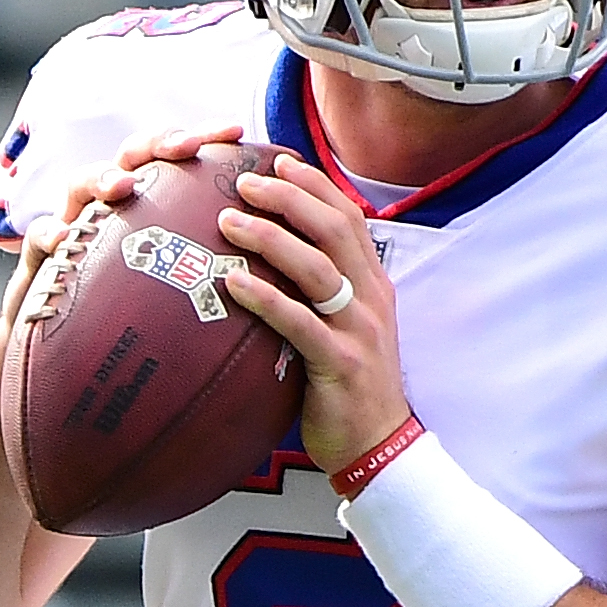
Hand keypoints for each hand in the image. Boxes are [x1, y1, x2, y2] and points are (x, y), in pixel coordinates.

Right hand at [0, 124, 248, 336]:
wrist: (71, 348)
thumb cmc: (136, 317)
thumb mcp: (180, 288)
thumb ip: (217, 267)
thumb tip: (284, 264)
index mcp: (148, 204)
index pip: (176, 159)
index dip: (202, 138)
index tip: (236, 132)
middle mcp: (109, 204)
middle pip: (131, 156)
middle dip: (156, 143)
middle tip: (184, 148)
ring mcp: (73, 223)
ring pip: (80, 182)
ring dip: (101, 178)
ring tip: (121, 187)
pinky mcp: (41, 254)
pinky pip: (41, 236)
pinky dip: (49, 232)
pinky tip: (60, 238)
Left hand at [209, 153, 411, 475]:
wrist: (379, 444)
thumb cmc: (346, 384)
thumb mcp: (342, 327)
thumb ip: (317, 291)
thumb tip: (269, 259)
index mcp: (373, 284)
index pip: (348, 217)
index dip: (315, 185)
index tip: (278, 162)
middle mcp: (371, 298)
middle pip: (334, 229)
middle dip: (289, 198)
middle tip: (244, 183)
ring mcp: (359, 329)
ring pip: (317, 268)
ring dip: (270, 238)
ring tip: (227, 221)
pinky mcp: (340, 363)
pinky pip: (300, 323)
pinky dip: (266, 297)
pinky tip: (233, 282)